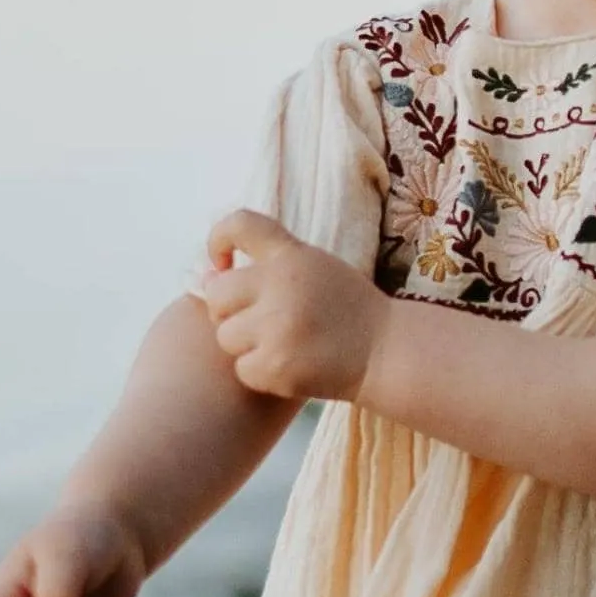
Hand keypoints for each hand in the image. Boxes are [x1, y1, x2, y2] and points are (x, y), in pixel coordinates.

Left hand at [197, 209, 381, 401]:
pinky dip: (260, 372)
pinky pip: (242, 368)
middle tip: (258, 319)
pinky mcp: (276, 366)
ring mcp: (276, 328)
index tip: (222, 261)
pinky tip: (289, 365)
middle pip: (217, 293)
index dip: (218, 239)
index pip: (240, 224)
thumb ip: (270, 264)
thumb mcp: (316, 266)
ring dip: (246, 343)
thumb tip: (209, 276)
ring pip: (226, 335)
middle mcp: (280, 286)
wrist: (385, 351)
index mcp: (291, 256)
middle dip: (230, 309)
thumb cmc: (348, 309)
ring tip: (281, 344)